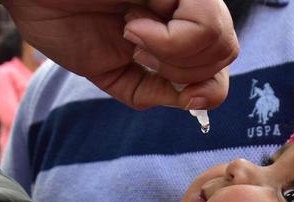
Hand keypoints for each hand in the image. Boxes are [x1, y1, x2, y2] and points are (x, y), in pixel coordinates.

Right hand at [0, 0, 237, 109]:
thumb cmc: (67, 24)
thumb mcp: (115, 74)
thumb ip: (154, 91)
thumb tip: (195, 100)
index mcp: (176, 33)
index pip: (220, 65)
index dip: (211, 88)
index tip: (187, 97)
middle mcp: (184, 10)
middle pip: (226, 54)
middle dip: (183, 72)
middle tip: (139, 52)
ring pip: (219, 39)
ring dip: (172, 54)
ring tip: (132, 33)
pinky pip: (203, 23)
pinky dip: (170, 40)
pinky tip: (135, 24)